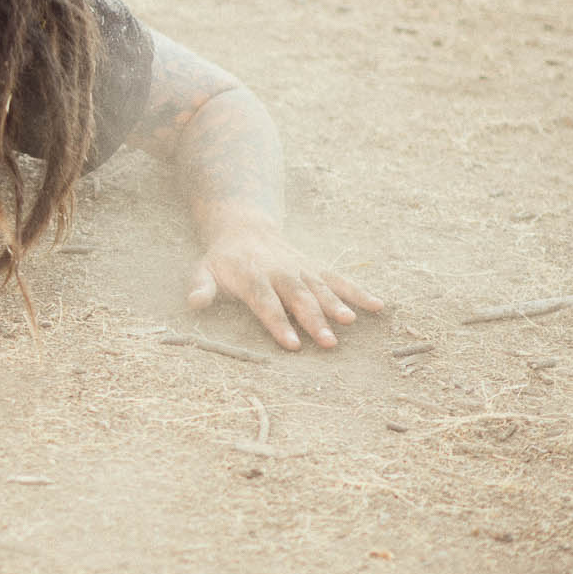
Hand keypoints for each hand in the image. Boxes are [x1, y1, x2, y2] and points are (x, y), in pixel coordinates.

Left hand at [186, 222, 382, 350]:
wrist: (246, 229)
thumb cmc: (223, 260)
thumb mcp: (203, 269)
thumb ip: (201, 286)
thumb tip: (194, 302)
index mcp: (252, 277)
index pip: (266, 303)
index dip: (278, 323)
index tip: (292, 344)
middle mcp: (280, 272)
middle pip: (298, 298)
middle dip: (313, 320)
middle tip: (328, 343)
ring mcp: (302, 269)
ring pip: (322, 288)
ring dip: (337, 305)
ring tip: (350, 322)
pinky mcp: (317, 268)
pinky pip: (340, 279)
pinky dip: (359, 292)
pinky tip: (378, 306)